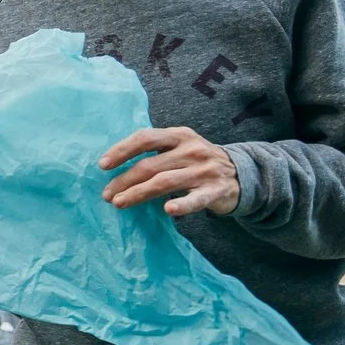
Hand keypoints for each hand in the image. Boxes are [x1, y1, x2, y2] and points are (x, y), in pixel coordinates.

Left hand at [100, 126, 239, 216]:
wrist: (242, 174)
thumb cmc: (197, 161)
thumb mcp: (179, 146)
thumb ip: (154, 151)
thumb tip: (112, 166)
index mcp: (179, 135)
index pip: (145, 138)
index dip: (122, 150)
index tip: (103, 165)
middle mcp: (192, 150)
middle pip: (150, 165)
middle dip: (124, 180)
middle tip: (107, 195)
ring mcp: (205, 170)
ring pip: (165, 182)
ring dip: (139, 193)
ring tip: (120, 203)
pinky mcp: (216, 190)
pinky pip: (196, 199)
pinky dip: (183, 204)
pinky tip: (168, 209)